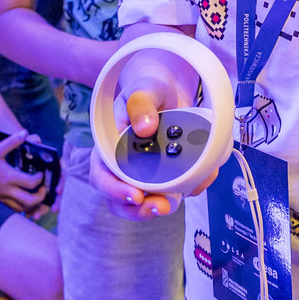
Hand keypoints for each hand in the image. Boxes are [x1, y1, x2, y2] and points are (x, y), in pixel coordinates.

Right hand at [0, 131, 46, 214]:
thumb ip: (12, 142)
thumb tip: (25, 132)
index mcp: (8, 177)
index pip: (31, 183)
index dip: (40, 179)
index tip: (41, 173)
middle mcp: (7, 191)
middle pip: (30, 201)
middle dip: (41, 197)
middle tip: (43, 188)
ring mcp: (2, 198)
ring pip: (22, 208)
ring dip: (32, 204)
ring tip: (36, 195)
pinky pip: (13, 209)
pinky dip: (22, 207)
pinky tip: (24, 198)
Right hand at [88, 54, 214, 220]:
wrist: (169, 94)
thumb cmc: (149, 91)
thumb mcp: (143, 89)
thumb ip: (141, 104)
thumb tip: (144, 128)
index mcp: (108, 147)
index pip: (102, 175)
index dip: (114, 190)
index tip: (136, 195)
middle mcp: (121, 166)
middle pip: (120, 200)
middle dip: (139, 210)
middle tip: (161, 207)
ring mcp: (142, 175)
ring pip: (143, 204)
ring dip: (158, 208)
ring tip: (175, 203)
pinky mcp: (164, 178)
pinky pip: (172, 194)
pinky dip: (185, 192)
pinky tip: (196, 182)